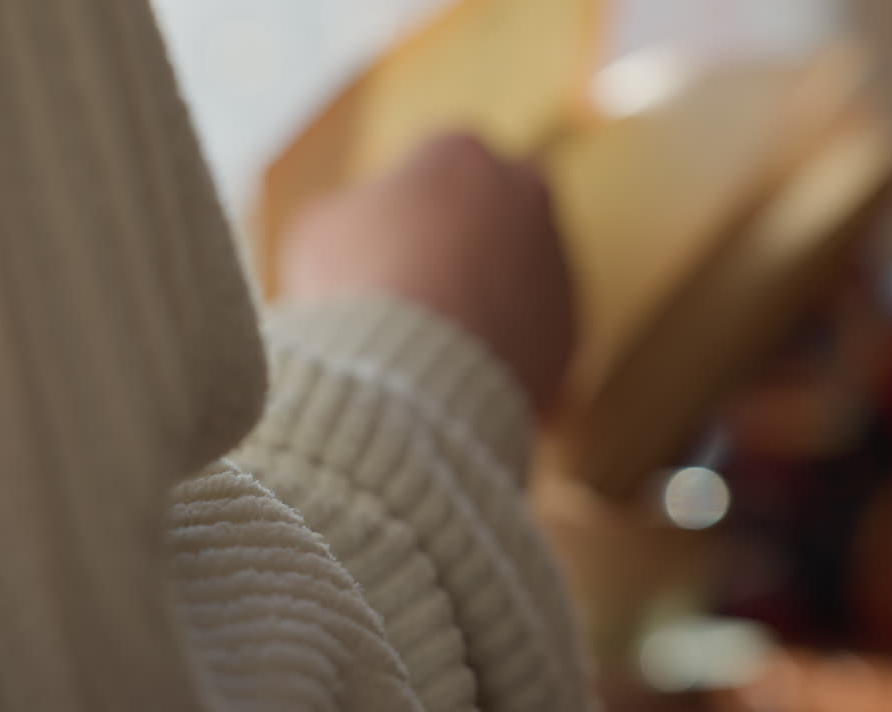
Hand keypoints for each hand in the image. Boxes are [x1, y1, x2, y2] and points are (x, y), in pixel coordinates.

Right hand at [278, 132, 575, 412]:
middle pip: (493, 207)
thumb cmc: (358, 288)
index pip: (436, 162)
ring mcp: (558, 262)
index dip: (405, 204)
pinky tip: (461, 367)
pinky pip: (532, 327)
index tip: (382, 243)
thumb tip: (367, 228)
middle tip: (418, 281)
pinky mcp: (571, 328)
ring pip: (519, 269)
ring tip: (435, 338)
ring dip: (488, 292)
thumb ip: (354, 211)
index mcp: (462, 151)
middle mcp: (527, 194)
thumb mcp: (320, 228)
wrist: (414, 380)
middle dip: (465, 235)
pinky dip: (504, 341)